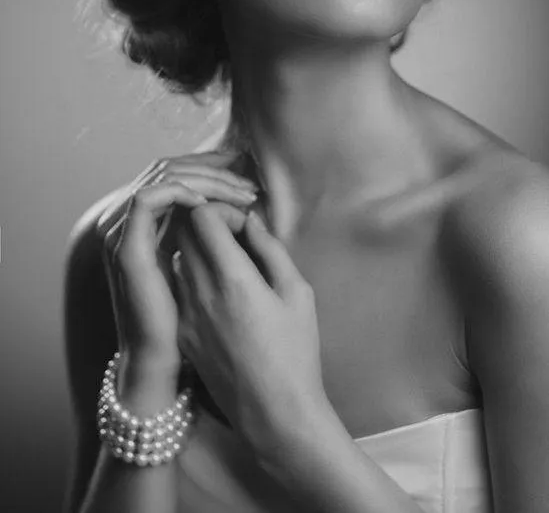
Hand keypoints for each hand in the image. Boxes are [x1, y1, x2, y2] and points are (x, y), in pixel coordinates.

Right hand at [96, 150, 257, 370]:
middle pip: (171, 166)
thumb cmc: (192, 320)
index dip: (212, 163)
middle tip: (250, 177)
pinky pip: (148, 200)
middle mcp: (132, 220)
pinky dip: (180, 193)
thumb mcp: (206, 266)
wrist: (164, 362)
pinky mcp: (125, 248)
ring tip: (240, 192)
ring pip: (163, 175)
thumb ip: (214, 232)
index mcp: (151, 220)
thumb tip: (246, 204)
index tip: (249, 169)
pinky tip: (209, 205)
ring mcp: (124, 231)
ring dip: (205, 178)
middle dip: (214, 167)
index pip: (178, 170)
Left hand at [172, 203, 326, 453]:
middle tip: (233, 234)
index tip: (243, 223)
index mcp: (233, 278)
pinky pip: (177, 287)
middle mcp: (200, 292)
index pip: (201, 216)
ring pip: (177, 257)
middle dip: (206, 221)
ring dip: (197, 248)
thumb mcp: (298, 292)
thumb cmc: (296, 352)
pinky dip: (192, 275)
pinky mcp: (182, 333)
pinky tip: (218, 289)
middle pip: (183, 231)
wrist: (274, 414)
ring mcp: (186, 314)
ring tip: (227, 260)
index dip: (221, 209)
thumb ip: (271, 250)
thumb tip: (251, 221)